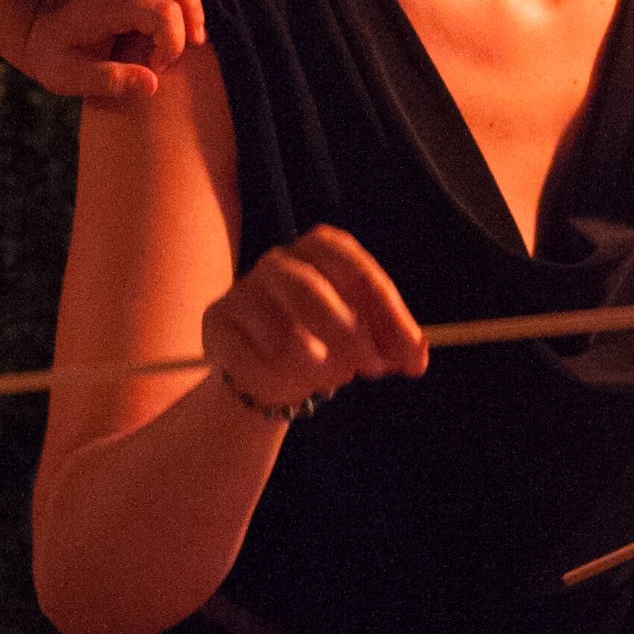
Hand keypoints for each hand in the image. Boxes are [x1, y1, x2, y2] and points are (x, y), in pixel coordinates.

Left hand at [20, 0, 226, 99]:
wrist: (33, 28)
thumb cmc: (56, 57)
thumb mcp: (70, 79)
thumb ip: (111, 81)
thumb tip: (152, 83)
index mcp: (105, 6)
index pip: (163, 13)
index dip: (174, 43)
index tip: (160, 67)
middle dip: (194, 2)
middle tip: (196, 36)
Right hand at [203, 226, 426, 418]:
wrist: (268, 372)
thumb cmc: (326, 344)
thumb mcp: (367, 341)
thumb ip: (394, 344)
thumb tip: (417, 355)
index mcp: (319, 251)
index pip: (352, 265)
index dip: (383, 309)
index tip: (408, 350)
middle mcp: (279, 261)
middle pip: (310, 288)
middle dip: (349, 334)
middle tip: (371, 368)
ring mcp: (243, 289)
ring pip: (280, 327)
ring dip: (312, 360)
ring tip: (327, 377)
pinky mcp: (216, 321)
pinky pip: (245, 352)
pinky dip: (269, 374)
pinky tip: (278, 382)